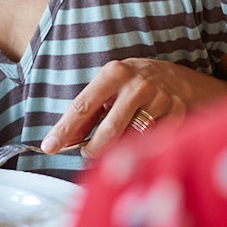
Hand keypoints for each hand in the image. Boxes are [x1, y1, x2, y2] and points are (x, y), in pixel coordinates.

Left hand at [39, 58, 223, 157]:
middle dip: (94, 149)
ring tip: (115, 142)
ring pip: (132, 139)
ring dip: (118, 149)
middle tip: (87, 153)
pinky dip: (142, 147)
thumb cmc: (130, 85)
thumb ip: (88, 113)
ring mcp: (160, 99)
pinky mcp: (177, 113)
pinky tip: (141, 138)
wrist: (176, 77)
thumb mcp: (106, 88)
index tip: (49, 147)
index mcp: (113, 73)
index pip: (83, 106)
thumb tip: (65, 140)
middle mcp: (137, 85)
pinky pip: (153, 143)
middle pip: (109, 130)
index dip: (64, 129)